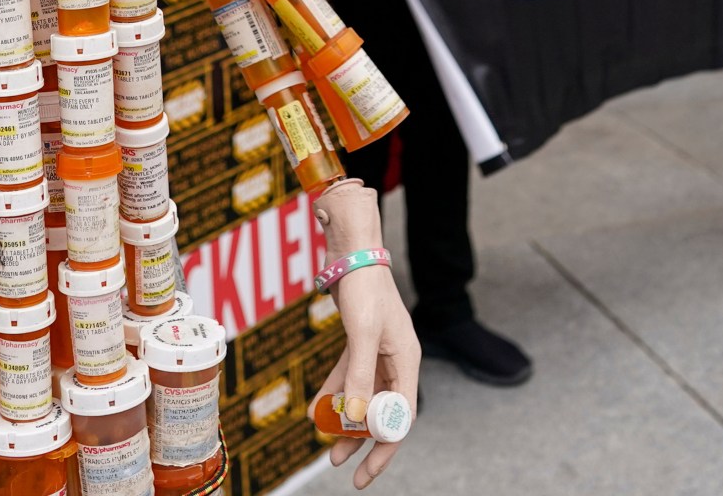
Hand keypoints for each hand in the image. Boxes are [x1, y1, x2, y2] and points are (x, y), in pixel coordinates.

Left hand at [314, 182, 420, 487]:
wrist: (351, 251)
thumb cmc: (364, 288)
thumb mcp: (362, 334)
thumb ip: (358, 377)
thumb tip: (351, 418)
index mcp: (407, 360)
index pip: (401, 417)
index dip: (384, 447)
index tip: (365, 470)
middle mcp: (397, 360)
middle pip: (382, 412)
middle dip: (362, 441)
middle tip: (341, 465)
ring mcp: (378, 353)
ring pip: (363, 398)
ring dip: (345, 423)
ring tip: (326, 447)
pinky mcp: (360, 344)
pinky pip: (348, 378)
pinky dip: (333, 394)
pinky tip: (315, 410)